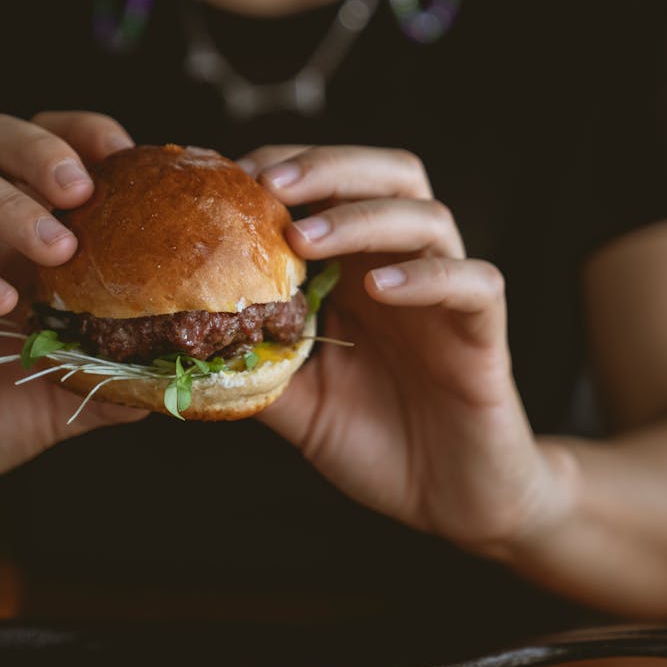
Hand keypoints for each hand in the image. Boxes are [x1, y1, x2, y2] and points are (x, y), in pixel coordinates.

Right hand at [0, 112, 145, 505]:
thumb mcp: (64, 399)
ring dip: (8, 205)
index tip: (126, 152)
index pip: (45, 154)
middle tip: (81, 188)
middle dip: (40, 149)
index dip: (82, 136)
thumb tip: (175, 373)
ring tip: (56, 248)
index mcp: (18, 240)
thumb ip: (113, 380)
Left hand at [240, 145, 571, 551]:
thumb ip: (252, 367)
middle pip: (388, 176)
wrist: (450, 500)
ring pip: (427, 218)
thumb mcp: (296, 402)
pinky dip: (427, 277)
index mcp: (358, 272)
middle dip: (326, 166)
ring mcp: (447, 298)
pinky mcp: (483, 335)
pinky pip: (474, 284)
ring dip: (362, 217)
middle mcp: (405, 268)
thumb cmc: (375, 441)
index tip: (230, 176)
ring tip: (305, 238)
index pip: (332, 187)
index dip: (285, 168)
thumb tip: (182, 347)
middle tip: (269, 185)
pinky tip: (379, 287)